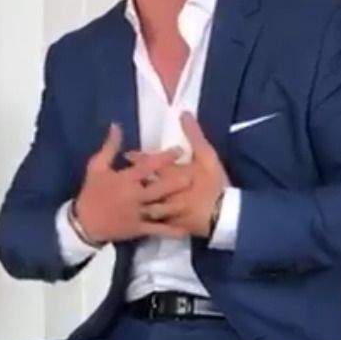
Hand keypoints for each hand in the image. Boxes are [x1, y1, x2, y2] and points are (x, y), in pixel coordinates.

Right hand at [72, 124, 183, 245]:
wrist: (83, 223)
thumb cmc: (91, 193)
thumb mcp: (96, 166)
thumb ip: (110, 147)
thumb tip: (117, 125)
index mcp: (125, 179)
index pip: (147, 167)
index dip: (163, 158)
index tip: (179, 150)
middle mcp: (133, 196)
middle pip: (157, 188)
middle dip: (174, 183)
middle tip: (192, 177)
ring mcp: (136, 214)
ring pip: (159, 209)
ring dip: (175, 206)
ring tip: (192, 201)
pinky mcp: (137, 229)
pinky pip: (156, 230)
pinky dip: (170, 231)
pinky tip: (183, 230)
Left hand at [128, 113, 229, 236]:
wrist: (221, 216)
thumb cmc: (214, 184)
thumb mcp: (207, 156)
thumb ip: (194, 135)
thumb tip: (183, 113)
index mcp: (168, 174)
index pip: (148, 163)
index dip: (137, 158)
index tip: (127, 154)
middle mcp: (160, 192)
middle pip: (141, 185)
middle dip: (129, 181)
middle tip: (119, 178)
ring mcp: (163, 211)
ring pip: (144, 205)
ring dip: (134, 202)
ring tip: (124, 199)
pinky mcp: (169, 226)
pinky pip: (154, 225)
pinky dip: (147, 223)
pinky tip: (140, 222)